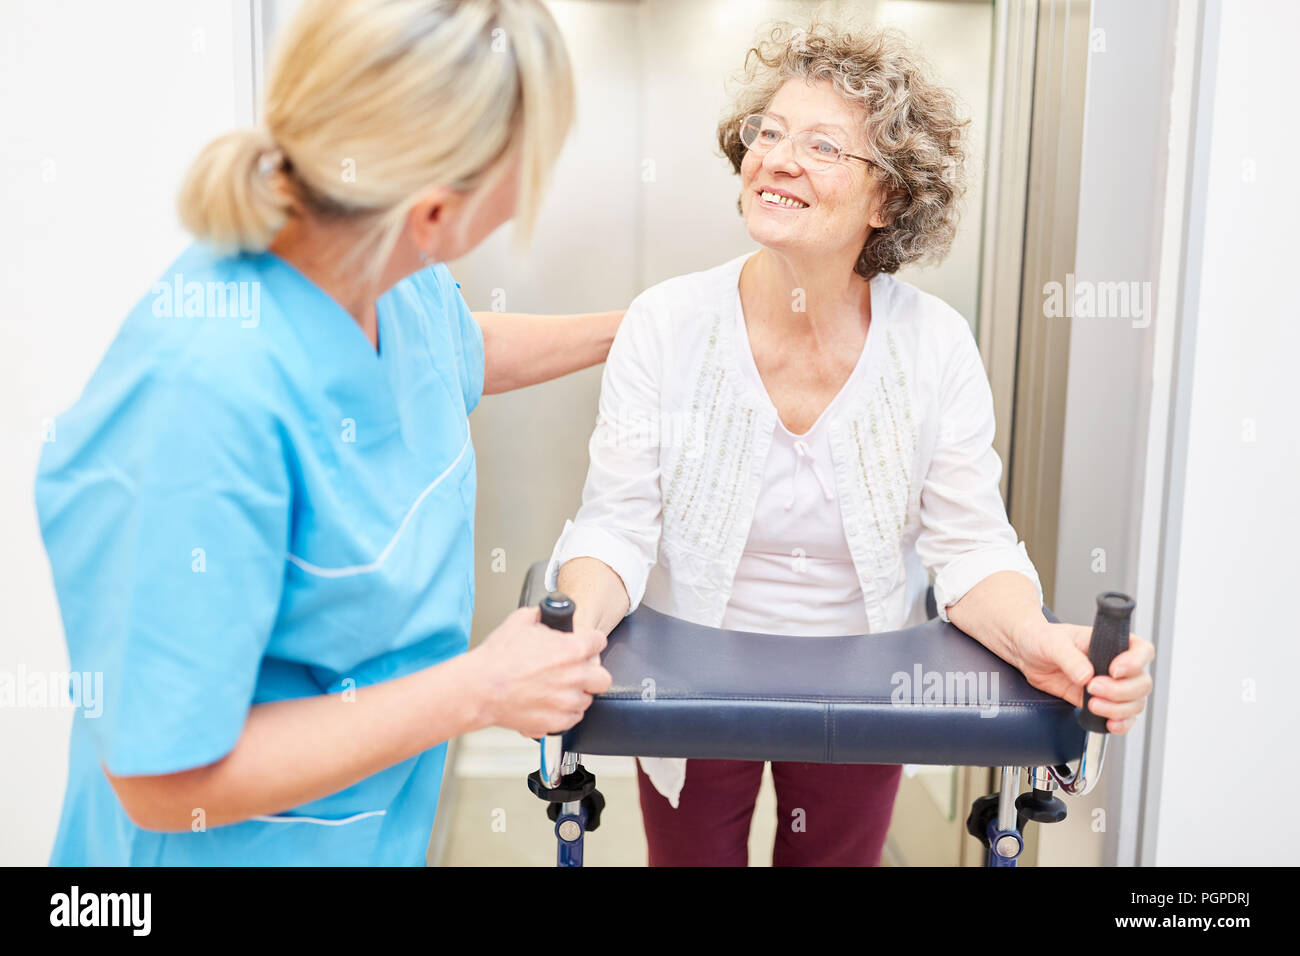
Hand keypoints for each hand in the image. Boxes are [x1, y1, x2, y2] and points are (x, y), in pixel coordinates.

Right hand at [466, 606, 611, 737]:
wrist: (480, 688)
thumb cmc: (497, 658)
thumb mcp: (520, 621)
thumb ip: (541, 615)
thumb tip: (545, 614)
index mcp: (572, 650)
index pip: (599, 641)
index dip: (590, 642)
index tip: (585, 645)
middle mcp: (575, 677)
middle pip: (603, 678)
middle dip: (592, 673)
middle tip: (577, 672)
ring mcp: (566, 703)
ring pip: (587, 700)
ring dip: (576, 694)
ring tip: (556, 689)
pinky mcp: (556, 722)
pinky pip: (572, 719)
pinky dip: (563, 713)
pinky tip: (549, 704)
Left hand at [1013, 619, 1154, 733]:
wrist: (1028, 654)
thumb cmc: (1043, 639)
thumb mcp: (1053, 643)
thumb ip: (1070, 657)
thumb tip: (1086, 675)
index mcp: (1111, 642)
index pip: (1142, 651)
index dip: (1135, 663)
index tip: (1114, 670)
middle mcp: (1116, 664)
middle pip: (1142, 682)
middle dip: (1120, 691)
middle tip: (1092, 687)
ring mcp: (1111, 685)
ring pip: (1135, 702)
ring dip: (1118, 709)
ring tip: (1091, 704)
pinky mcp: (1101, 701)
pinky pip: (1123, 717)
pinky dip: (1121, 723)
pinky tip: (1108, 723)